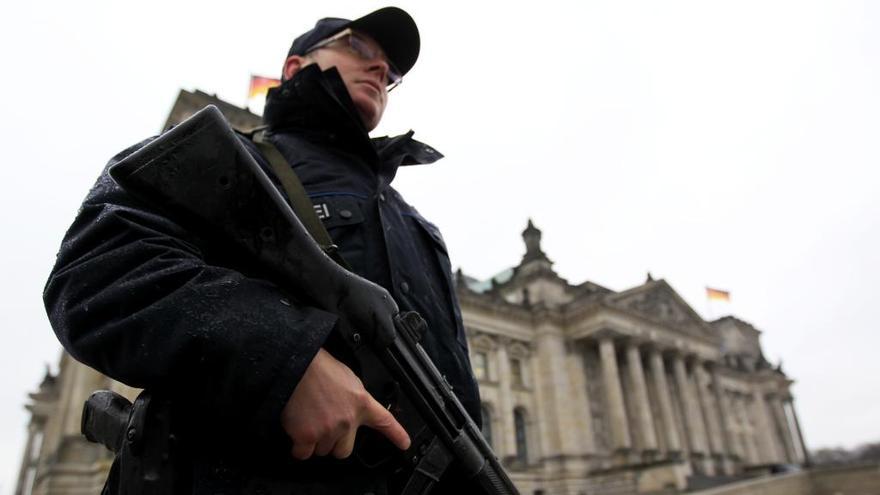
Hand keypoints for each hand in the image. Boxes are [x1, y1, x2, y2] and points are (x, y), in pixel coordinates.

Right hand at [280, 348, 410, 459]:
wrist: (297, 366)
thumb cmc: (319, 368)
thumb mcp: (348, 379)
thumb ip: (354, 399)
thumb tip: (351, 409)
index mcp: (361, 403)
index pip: (385, 421)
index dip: (396, 435)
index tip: (404, 444)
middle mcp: (348, 420)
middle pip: (344, 450)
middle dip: (334, 443)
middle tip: (324, 426)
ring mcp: (328, 430)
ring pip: (322, 451)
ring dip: (315, 441)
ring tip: (308, 419)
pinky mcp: (307, 437)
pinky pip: (303, 453)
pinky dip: (299, 446)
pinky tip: (297, 430)